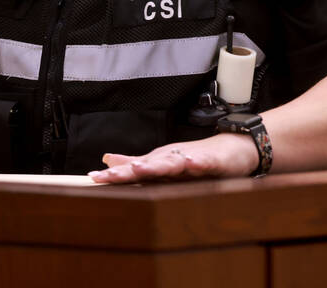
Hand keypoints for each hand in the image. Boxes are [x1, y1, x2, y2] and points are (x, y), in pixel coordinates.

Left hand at [89, 133, 258, 183]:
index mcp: (160, 162)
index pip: (133, 170)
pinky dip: (197, 162)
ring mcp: (191, 159)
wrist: (233, 149)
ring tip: (139, 169)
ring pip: (172, 163)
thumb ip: (136, 163)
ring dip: (156, 165)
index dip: (114, 175)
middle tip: (108, 175)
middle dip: (128, 171)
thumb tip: (106, 161)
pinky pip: (204, 162)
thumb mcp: (164, 162)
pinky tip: (190, 162)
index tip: (93, 178)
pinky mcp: (212, 162)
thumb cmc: (196, 158)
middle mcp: (172, 159)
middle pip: (147, 165)